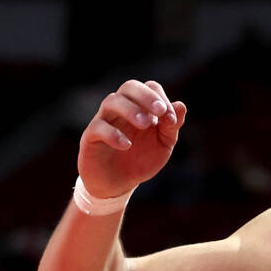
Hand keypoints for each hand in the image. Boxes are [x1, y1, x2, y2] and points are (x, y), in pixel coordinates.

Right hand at [77, 80, 186, 198]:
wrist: (119, 183)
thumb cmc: (141, 159)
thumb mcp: (163, 144)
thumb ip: (171, 126)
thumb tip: (181, 105)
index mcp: (141, 107)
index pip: (149, 87)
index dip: (161, 99)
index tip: (171, 119)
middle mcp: (121, 110)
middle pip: (129, 87)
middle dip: (146, 96)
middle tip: (159, 111)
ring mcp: (104, 121)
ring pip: (111, 101)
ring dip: (130, 110)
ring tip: (145, 124)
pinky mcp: (90, 137)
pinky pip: (98, 127)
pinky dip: (113, 134)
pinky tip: (127, 145)